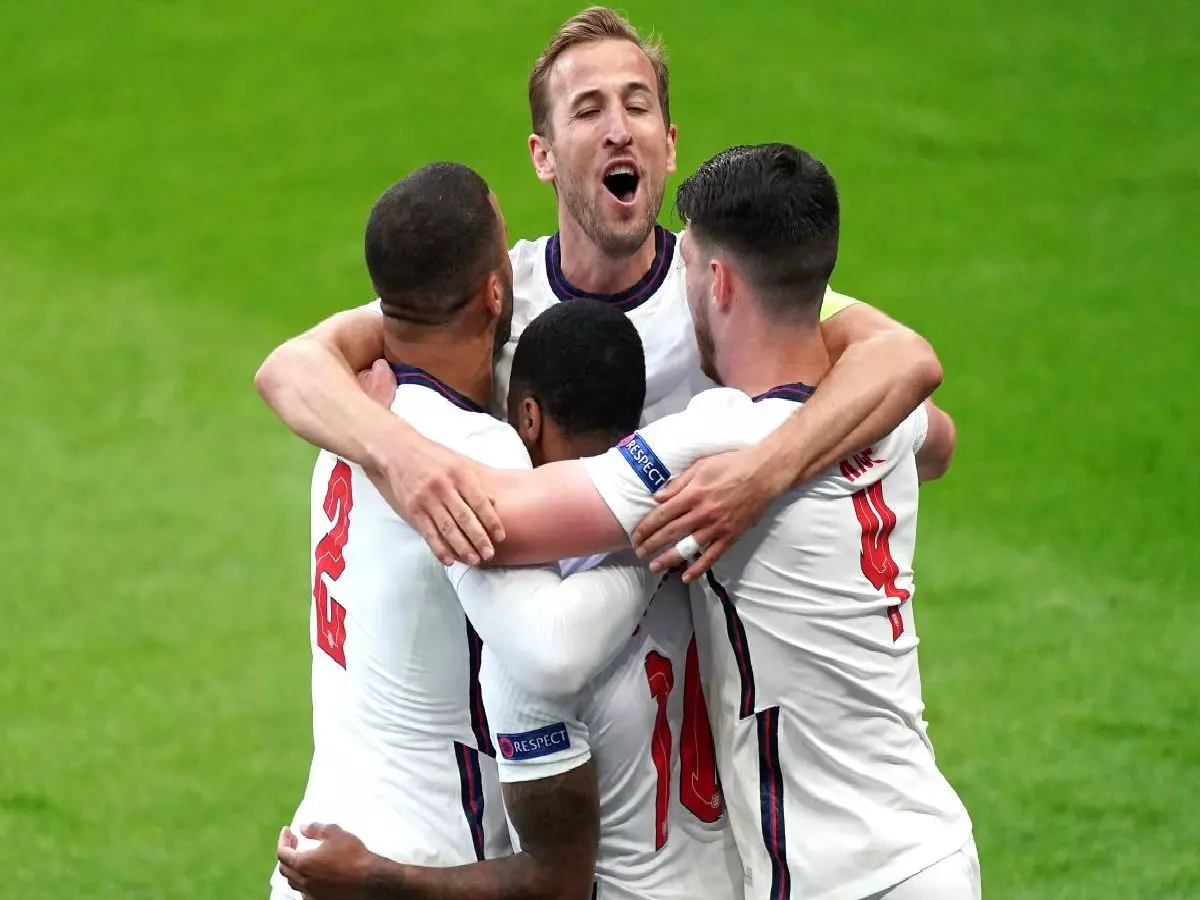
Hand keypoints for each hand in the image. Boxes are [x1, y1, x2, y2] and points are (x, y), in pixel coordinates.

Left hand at [277, 823, 375, 899]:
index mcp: (302, 864)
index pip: (282, 853)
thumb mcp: (334, 832)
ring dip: (294, 869)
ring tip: (303, 859)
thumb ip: (315, 829)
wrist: (368, 878)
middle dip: (287, 853)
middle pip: (284, 869)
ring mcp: (311, 894)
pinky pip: (304, 892)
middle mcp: (303, 882)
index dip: (283, 840)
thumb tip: (302, 828)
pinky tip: (313, 876)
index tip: (287, 830)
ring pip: (293, 883)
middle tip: (295, 842)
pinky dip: (304, 882)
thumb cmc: (351, 854)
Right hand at [357, 360, 504, 566]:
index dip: (492, 521)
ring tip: (473, 560)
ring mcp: (427, 499)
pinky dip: (439, 548)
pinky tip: (449, 559)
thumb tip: (495, 504)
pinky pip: (428, 532)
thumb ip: (474, 484)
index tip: (500, 537)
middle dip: (479, 539)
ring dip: (462, 547)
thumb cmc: (432, 457)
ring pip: (447, 528)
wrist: (398, 450)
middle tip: (489, 554)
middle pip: (465, 518)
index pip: (480, 502)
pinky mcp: (412, 508)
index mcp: (459, 474)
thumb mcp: (458, 463)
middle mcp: (444, 487)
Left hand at [631, 446, 787, 582]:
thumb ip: (678, 483)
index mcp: (693, 494)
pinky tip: (686, 577)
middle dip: (652, 544)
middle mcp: (702, 513)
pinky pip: (712, 556)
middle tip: (639, 553)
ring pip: (688, 547)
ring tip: (654, 567)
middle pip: (670, 532)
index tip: (636, 536)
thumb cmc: (732, 464)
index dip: (646, 527)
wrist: (764, 473)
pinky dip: (699, 568)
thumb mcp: (701, 466)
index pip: (662, 514)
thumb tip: (657, 497)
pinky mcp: (731, 536)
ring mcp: (717, 527)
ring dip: (669, 559)